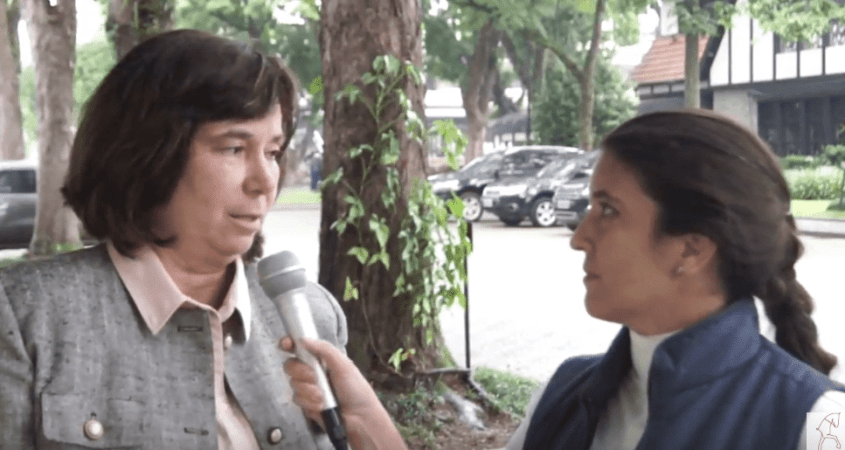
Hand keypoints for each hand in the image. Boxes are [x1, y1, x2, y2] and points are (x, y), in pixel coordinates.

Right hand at [280, 337, 407, 449]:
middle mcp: (312, 372)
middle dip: (300, 371)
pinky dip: (309, 402)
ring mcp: (308, 388)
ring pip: (293, 383)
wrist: (359, 417)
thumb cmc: (356, 390)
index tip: (286, 344)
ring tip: (323, 396)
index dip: (289, 344)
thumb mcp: (343, 365)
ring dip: (308, 389)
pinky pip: (297, 398)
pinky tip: (321, 405)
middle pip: (291, 364)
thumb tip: (304, 339)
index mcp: (322, 359)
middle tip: (314, 377)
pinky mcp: (306, 403)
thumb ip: (324, 349)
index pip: (300, 348)